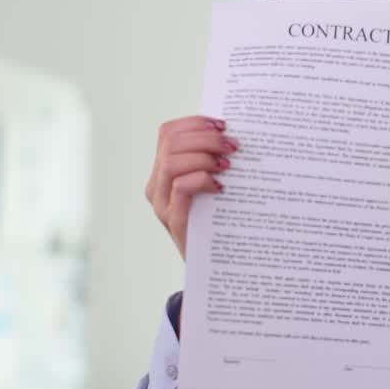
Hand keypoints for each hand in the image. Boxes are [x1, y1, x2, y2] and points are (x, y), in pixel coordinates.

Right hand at [144, 116, 236, 257]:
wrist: (213, 266)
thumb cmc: (217, 221)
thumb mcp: (212, 186)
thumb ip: (212, 162)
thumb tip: (233, 133)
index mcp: (163, 172)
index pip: (168, 132)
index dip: (195, 122)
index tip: (223, 124)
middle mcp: (157, 186)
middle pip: (171, 142)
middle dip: (205, 137)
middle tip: (232, 145)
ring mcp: (162, 204)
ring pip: (172, 161)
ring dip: (204, 156)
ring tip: (227, 164)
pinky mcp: (174, 221)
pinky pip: (181, 187)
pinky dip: (202, 179)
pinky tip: (221, 186)